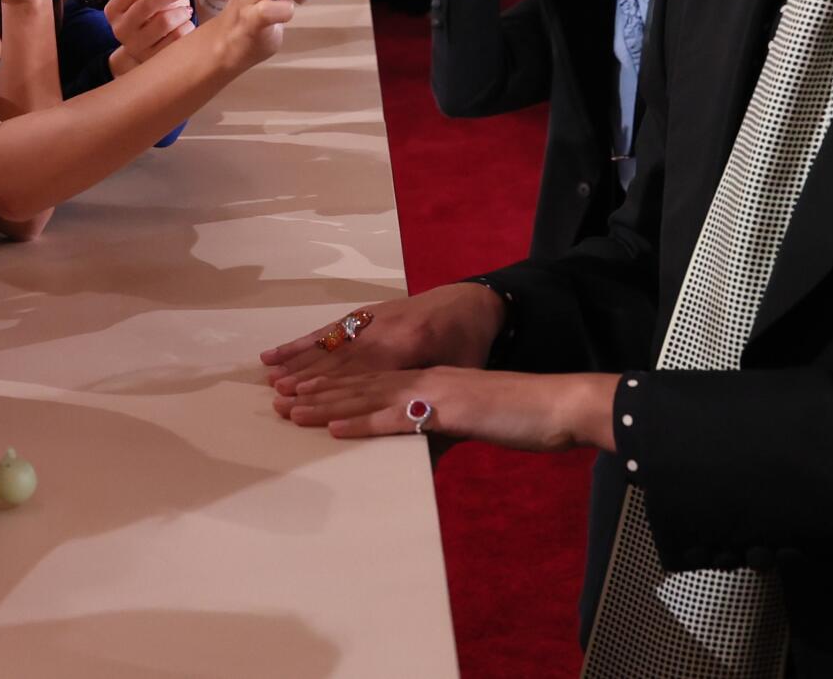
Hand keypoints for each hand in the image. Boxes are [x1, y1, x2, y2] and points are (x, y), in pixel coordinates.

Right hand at [103, 0, 199, 72]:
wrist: (142, 52)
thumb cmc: (146, 19)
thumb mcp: (141, 1)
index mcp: (113, 10)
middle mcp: (121, 29)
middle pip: (148, 3)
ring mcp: (136, 46)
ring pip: (165, 20)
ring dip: (182, 11)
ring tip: (186, 11)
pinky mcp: (153, 58)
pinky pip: (177, 37)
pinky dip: (187, 26)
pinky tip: (185, 25)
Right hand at [262, 282, 507, 391]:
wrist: (470, 301)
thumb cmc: (468, 345)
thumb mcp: (463, 376)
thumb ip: (442, 410)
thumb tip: (430, 459)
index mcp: (410, 345)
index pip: (364, 375)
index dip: (335, 393)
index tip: (307, 406)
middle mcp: (384, 330)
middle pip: (340, 361)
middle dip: (308, 381)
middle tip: (279, 400)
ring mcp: (371, 319)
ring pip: (330, 345)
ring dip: (300, 363)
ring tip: (273, 379)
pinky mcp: (364, 315)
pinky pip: (330, 330)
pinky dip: (304, 341)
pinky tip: (280, 351)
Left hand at [278, 366, 617, 450]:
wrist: (557, 406)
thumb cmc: (520, 417)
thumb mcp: (469, 424)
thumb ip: (439, 434)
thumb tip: (416, 454)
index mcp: (428, 378)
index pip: (370, 380)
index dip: (332, 385)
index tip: (298, 390)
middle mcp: (423, 377)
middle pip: (359, 383)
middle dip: (315, 390)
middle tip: (275, 397)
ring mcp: (433, 390)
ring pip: (367, 395)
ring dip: (325, 403)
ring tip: (289, 409)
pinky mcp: (446, 410)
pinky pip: (397, 418)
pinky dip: (362, 423)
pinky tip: (333, 430)